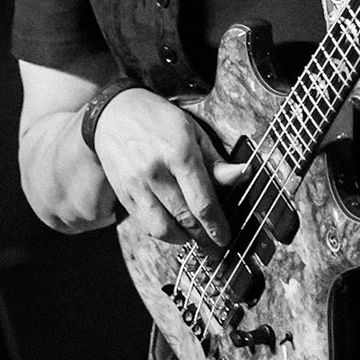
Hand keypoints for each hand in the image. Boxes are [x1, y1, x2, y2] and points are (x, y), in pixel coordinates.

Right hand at [92, 88, 248, 245]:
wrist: (115, 112)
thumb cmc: (159, 120)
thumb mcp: (194, 132)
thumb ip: (216, 161)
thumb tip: (244, 174)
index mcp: (180, 154)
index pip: (202, 201)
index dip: (216, 226)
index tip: (225, 238)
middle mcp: (157, 171)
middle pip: (184, 218)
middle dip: (203, 237)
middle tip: (214, 247)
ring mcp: (137, 185)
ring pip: (161, 228)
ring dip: (181, 239)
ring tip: (192, 237)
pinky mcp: (123, 193)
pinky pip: (144, 223)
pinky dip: (159, 231)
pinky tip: (171, 227)